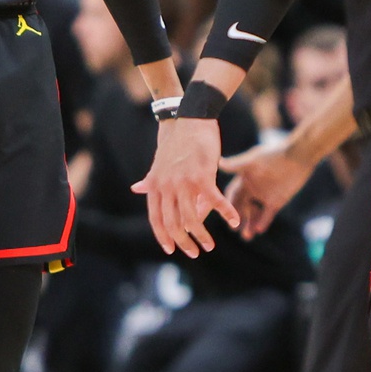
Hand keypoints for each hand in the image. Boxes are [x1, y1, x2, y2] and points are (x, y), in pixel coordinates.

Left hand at [134, 118, 238, 257]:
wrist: (189, 118)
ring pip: (192, 219)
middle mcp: (167, 187)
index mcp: (155, 186)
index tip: (171, 250)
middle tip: (194, 252)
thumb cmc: (175, 140)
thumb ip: (150, 180)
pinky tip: (234, 222)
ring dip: (202, 236)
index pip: (156, 219)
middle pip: (173, 224)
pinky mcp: (203, 177)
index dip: (163, 237)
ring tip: (209, 246)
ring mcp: (184, 183)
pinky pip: (214, 201)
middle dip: (184, 243)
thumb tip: (136, 189)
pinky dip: (226, 213)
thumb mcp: (158, 163)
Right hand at [219, 142, 317, 236]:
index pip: (232, 195)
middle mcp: (252, 189)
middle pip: (241, 207)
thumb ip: (237, 165)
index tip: (222, 212)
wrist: (297, 157)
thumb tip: (219, 162)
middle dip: (237, 218)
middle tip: (233, 229)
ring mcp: (264, 196)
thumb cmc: (274, 155)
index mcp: (244, 179)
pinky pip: (267, 215)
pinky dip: (263, 222)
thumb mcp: (253, 161)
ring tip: (247, 236)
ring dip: (249, 224)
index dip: (227, 203)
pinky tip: (260, 230)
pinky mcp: (276, 201)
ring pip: (253, 214)